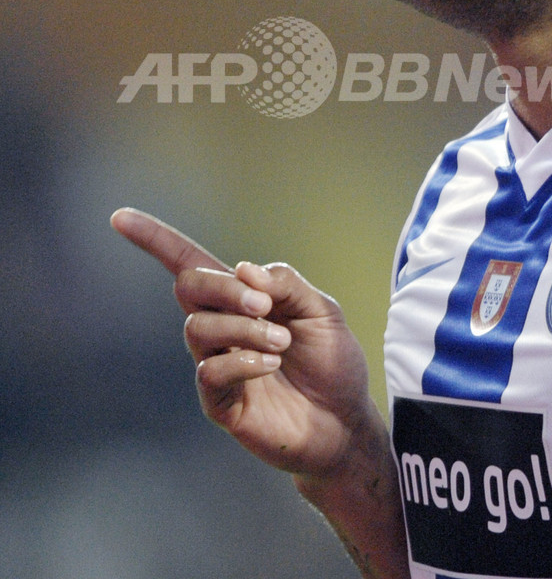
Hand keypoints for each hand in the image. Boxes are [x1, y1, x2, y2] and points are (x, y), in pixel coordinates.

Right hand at [110, 208, 370, 477]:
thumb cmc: (332, 361)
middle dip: (225, 289)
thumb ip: (285, 284)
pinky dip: (242, 360)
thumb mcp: (321, 309)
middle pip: (189, 286)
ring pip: (198, 327)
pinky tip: (270, 364)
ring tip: (282, 342)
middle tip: (265, 305)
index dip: (154, 239)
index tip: (119, 217)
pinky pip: (209, 371)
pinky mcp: (219, 403)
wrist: (346, 420)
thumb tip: (241, 269)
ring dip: (243, 328)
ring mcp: (216, 364)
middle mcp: (220, 327)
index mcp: (240, 297)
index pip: (188, 263)